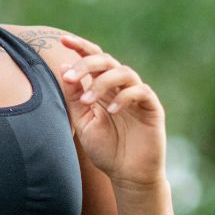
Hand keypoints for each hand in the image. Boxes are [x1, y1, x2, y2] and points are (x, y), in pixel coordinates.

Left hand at [58, 32, 166, 186]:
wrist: (127, 175)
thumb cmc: (106, 150)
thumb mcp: (83, 122)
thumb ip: (74, 97)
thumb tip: (64, 67)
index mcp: (102, 88)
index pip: (93, 59)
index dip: (80, 46)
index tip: (62, 39)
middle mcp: (120, 87)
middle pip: (106, 60)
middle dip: (86, 64)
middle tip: (70, 77)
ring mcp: (137, 96)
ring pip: (124, 72)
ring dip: (102, 83)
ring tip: (88, 102)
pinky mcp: (152, 108)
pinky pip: (140, 91)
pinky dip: (123, 97)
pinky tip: (110, 110)